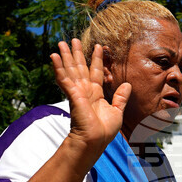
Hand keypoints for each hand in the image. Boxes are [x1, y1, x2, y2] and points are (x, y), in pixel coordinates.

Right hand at [50, 39, 131, 157]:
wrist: (94, 141)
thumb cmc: (104, 131)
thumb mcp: (116, 112)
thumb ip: (120, 98)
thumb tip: (127, 84)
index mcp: (95, 94)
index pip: (95, 71)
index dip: (96, 59)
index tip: (99, 46)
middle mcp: (85, 91)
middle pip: (80, 67)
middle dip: (77, 53)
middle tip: (73, 39)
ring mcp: (77, 92)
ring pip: (70, 69)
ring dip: (66, 56)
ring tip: (62, 42)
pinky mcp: (72, 95)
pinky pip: (63, 78)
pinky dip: (58, 67)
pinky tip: (53, 56)